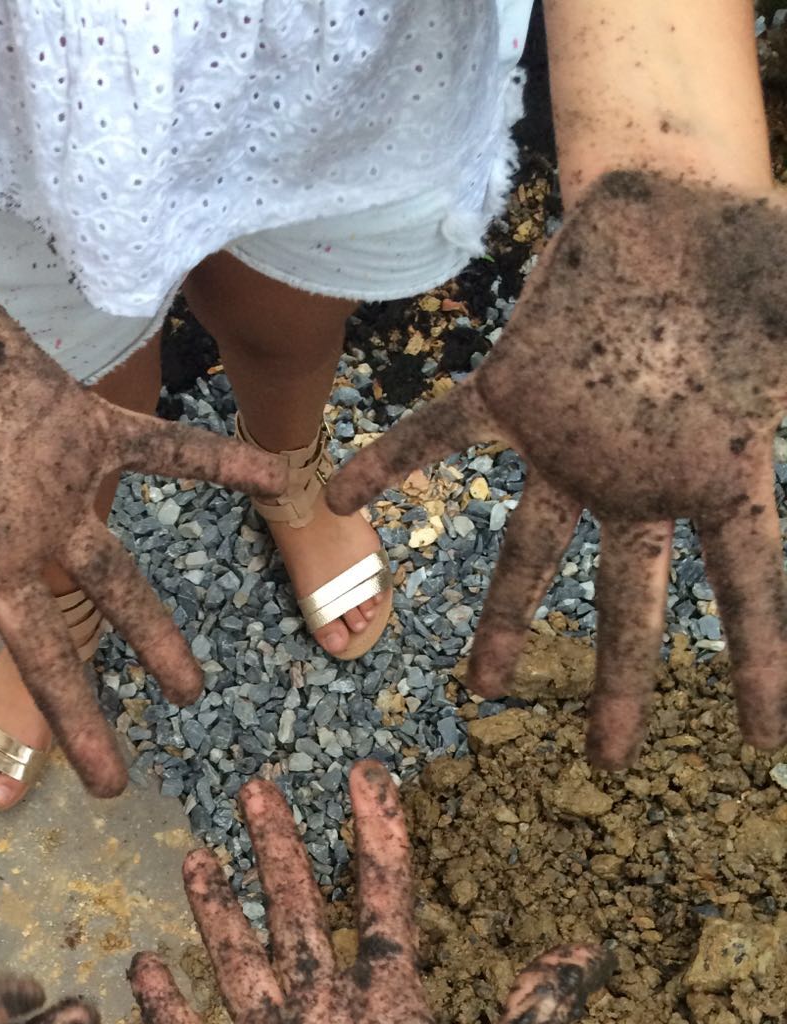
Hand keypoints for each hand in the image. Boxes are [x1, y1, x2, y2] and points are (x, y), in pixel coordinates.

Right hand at [0, 259, 284, 806]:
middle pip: (46, 648)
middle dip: (78, 719)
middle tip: (117, 786)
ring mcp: (46, 492)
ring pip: (112, 575)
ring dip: (153, 630)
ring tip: (193, 688)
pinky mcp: (79, 426)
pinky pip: (161, 450)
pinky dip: (215, 463)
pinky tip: (276, 480)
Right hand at [130, 761, 608, 1023]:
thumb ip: (535, 1016)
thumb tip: (584, 948)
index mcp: (395, 1010)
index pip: (381, 901)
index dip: (375, 837)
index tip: (365, 775)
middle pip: (297, 917)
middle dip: (278, 853)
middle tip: (257, 788)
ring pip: (239, 969)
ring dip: (219, 914)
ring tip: (199, 857)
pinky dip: (170, 1011)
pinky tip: (148, 965)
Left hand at [326, 170, 786, 767]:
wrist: (673, 203)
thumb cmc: (750, 256)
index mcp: (715, 478)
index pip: (749, 588)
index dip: (762, 664)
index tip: (765, 741)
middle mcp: (635, 483)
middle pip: (628, 601)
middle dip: (619, 679)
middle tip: (607, 757)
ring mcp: (568, 448)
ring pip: (531, 551)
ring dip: (504, 619)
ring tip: (480, 688)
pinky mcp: (512, 394)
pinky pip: (442, 435)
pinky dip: (392, 460)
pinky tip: (341, 489)